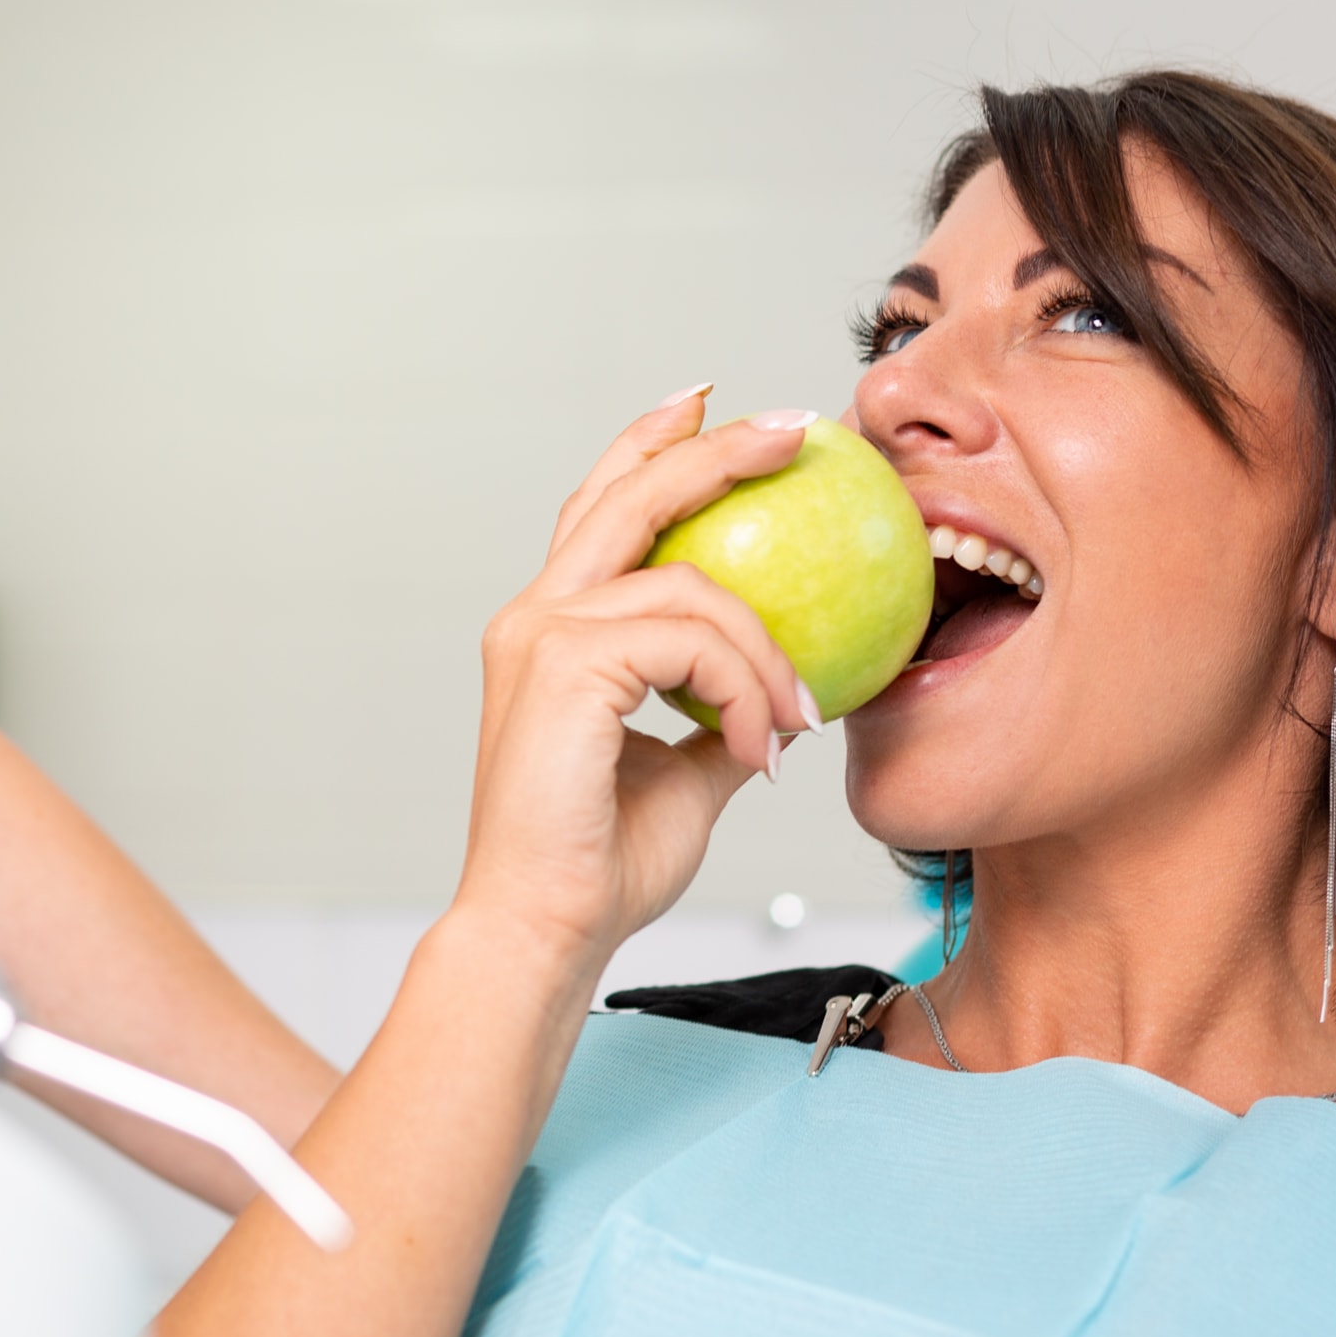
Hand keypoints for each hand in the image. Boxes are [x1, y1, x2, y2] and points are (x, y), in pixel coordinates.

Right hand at [455, 393, 818, 979]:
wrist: (545, 931)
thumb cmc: (601, 865)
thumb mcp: (686, 773)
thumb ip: (722, 714)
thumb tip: (785, 694)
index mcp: (553, 631)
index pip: (603, 509)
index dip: (654, 446)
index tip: (712, 405)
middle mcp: (536, 617)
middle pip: (630, 494)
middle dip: (716, 447)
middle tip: (793, 426)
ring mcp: (542, 635)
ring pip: (689, 583)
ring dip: (766, 648)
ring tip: (799, 716)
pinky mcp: (565, 667)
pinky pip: (692, 640)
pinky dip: (745, 687)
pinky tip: (762, 746)